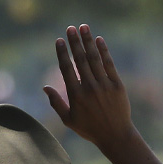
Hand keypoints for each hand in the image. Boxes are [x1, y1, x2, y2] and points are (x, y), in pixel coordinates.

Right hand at [43, 24, 136, 149]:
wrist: (115, 135)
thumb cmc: (89, 129)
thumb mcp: (68, 120)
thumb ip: (56, 103)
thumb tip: (45, 87)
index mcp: (75, 95)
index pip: (67, 69)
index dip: (62, 53)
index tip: (59, 40)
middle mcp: (89, 87)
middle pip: (80, 60)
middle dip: (75, 42)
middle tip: (70, 28)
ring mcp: (104, 85)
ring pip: (94, 59)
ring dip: (88, 42)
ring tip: (83, 28)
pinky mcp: (117, 85)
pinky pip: (109, 64)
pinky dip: (104, 51)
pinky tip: (99, 40)